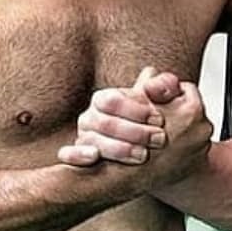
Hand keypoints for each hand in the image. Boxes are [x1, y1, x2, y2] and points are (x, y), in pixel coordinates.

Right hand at [57, 66, 171, 166]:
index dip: (136, 109)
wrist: (146, 150)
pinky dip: (78, 154)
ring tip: (142, 155)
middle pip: (105, 122)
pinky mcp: (77, 157)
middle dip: (135, 132)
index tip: (160, 119)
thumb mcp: (161, 102)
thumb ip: (163, 86)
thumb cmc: (152, 122)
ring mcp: (82, 137)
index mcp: (104, 99)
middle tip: (159, 138)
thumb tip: (154, 74)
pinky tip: (95, 156)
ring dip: (118, 148)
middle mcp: (89, 117)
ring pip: (90, 140)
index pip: (113, 100)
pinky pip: (68, 154)